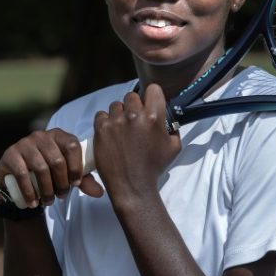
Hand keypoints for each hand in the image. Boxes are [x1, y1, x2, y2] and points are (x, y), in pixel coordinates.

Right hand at [0, 128, 103, 207]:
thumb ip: (83, 180)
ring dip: (47, 190)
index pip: (72, 146)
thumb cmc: (49, 171)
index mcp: (59, 135)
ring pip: (41, 168)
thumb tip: (100, 192)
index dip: (76, 166)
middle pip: (57, 160)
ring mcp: (25, 143)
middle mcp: (42, 136)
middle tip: (61, 196)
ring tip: (49, 202)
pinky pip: (22, 173)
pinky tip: (33, 202)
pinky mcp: (11, 154)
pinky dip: (29, 191)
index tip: (76, 184)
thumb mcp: (67, 173)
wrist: (19, 174)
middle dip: (61, 183)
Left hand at [93, 84, 180, 207]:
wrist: (132, 186)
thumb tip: (168, 119)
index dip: (152, 96)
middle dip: (135, 106)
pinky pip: (101, 115)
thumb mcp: (174, 147)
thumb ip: (173, 128)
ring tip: (121, 128)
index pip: (153, 89)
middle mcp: (134, 116)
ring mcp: (116, 122)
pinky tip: (110, 132)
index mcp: (153, 117)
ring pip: (116, 105)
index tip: (150, 104)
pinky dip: (105, 121)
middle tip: (135, 120)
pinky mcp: (101, 129)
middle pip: (132, 96)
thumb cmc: (154, 167)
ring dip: (119, 114)